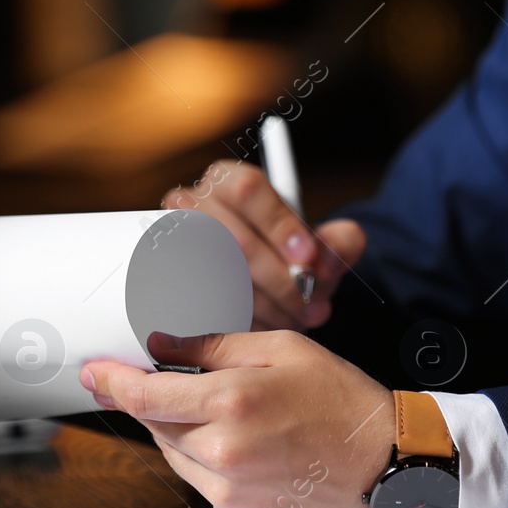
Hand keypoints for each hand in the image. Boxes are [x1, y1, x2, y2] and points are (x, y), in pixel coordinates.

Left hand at [80, 330, 394, 507]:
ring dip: (184, 431)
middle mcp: (222, 452)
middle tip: (189, 383)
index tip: (92, 372)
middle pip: (156, 425)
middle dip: (159, 400)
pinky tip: (248, 446)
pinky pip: (200, 481)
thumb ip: (214, 346)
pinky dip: (208, 460)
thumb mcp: (282, 350)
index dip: (110, 382)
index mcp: (232, 403)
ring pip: (174, 455)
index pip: (144, 396)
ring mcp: (228, 491)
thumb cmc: (342, 402)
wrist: (387, 466)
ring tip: (234, 414)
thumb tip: (160, 344)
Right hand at [164, 160, 367, 330]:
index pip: (248, 189)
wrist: (262, 283)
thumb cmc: (288, 257)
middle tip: (309, 303)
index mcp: (230, 181)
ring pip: (216, 277)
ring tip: (294, 318)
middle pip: (232, 238)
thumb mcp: (322, 245)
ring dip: (263, 306)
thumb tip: (327, 262)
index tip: (308, 256)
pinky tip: (264, 326)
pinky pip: (200, 306)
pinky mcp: (167, 284)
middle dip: (279, 279)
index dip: (279, 224)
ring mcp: (173, 246)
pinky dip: (238, 321)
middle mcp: (194, 206)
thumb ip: (340, 243)